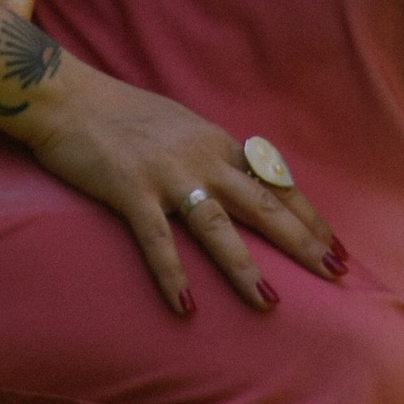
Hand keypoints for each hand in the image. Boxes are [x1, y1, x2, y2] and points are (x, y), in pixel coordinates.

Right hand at [18, 62, 345, 319]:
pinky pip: (157, 240)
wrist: (67, 97)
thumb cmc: (121, 114)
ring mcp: (167, 175)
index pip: (275, 181)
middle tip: (334, 273)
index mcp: (217, 143)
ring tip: (270, 301)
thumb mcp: (180, 127)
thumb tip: (240, 177)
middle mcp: (202, 158)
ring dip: (245, 267)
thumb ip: (211, 153)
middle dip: (301, 241)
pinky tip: (185, 306)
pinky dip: (172, 274)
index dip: (307, 215)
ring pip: (217, 227)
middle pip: (262, 204)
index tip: (336, 245)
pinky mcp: (131, 190)